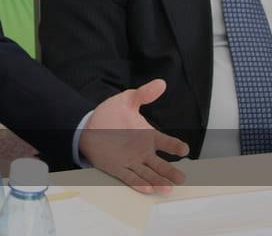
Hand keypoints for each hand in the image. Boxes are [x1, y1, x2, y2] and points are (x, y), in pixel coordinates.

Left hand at [79, 79, 189, 193]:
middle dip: (170, 171)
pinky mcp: (117, 168)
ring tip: (168, 188)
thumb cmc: (109, 114)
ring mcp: (131, 161)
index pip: (166, 142)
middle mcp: (142, 151)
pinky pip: (130, 177)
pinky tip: (148, 188)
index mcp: (148, 136)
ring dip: (158, 181)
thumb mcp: (127, 100)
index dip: (175, 146)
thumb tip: (160, 83)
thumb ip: (143, 94)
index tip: (184, 149)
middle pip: (160, 164)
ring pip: (148, 174)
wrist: (87, 125)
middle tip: (181, 178)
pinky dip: (138, 183)